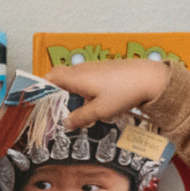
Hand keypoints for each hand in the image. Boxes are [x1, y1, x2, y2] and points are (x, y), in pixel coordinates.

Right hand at [50, 59, 171, 128]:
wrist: (149, 78)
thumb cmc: (123, 92)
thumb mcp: (100, 111)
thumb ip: (81, 118)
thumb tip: (66, 123)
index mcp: (76, 78)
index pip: (51, 76)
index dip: (43, 87)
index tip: (40, 100)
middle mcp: (82, 69)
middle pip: (62, 77)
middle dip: (58, 92)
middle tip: (58, 109)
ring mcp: (95, 67)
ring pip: (76, 79)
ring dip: (73, 92)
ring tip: (78, 111)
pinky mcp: (106, 69)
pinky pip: (88, 78)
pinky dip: (86, 90)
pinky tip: (95, 104)